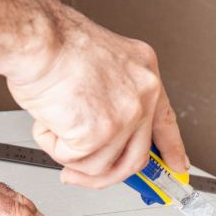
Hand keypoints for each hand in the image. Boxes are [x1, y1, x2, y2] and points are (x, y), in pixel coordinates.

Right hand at [7, 12, 188, 188]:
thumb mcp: (103, 63)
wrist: (38, 40)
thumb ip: (112, 99)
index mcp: (145, 73)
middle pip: (135, 158)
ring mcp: (123, 118)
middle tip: (80, 175)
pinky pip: (73, 159)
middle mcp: (142, 96)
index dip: (171, 150)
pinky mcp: (98, 134)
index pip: (165, 123)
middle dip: (104, 175)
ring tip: (54, 122)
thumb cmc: (57, 44)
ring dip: (69, 153)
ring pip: (99, 165)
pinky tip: (49, 120)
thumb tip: (102, 136)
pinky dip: (53, 145)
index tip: (177, 167)